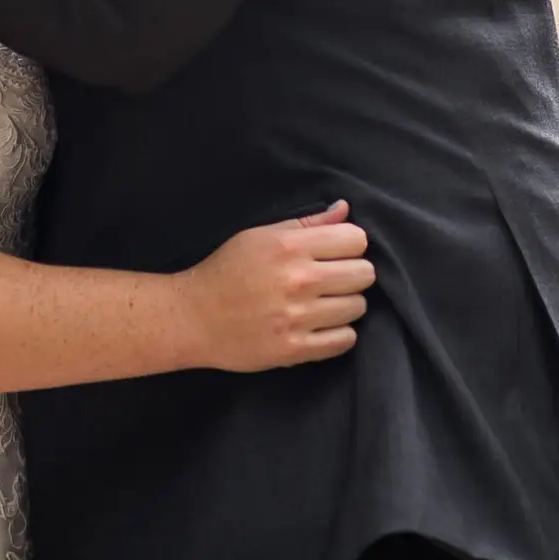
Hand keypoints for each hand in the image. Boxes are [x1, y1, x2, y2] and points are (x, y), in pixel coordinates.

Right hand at [178, 200, 372, 371]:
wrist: (194, 317)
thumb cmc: (227, 270)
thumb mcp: (261, 235)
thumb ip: (307, 223)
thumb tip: (345, 210)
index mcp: (289, 246)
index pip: (356, 240)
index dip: (350, 244)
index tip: (337, 252)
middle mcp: (298, 280)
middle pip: (364, 274)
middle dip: (353, 274)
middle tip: (333, 279)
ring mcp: (297, 317)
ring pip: (358, 307)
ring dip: (346, 304)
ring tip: (324, 303)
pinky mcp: (294, 349)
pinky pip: (345, 340)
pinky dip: (340, 333)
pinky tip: (322, 326)